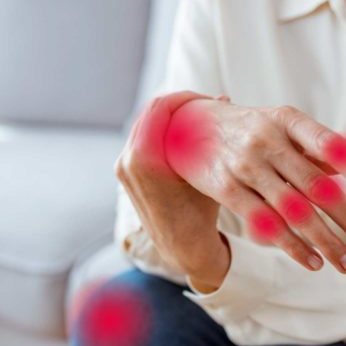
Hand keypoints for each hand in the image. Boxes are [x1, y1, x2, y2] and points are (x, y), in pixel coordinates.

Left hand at [116, 92, 229, 290]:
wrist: (183, 247)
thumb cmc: (200, 213)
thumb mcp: (210, 173)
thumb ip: (210, 135)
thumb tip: (223, 99)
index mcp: (143, 159)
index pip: (159, 107)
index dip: (184, 98)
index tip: (207, 100)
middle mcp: (126, 160)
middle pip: (150, 114)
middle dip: (178, 106)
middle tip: (204, 106)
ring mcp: (122, 167)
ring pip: (145, 125)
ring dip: (170, 118)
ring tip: (196, 119)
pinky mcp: (124, 172)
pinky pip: (141, 140)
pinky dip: (161, 133)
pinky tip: (183, 135)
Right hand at [165, 99, 345, 273]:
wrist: (185, 127)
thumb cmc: (248, 129)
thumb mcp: (281, 126)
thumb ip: (316, 147)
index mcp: (289, 120)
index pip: (332, 146)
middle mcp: (268, 140)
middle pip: (318, 187)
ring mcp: (244, 165)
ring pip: (294, 211)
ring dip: (326, 241)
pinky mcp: (225, 188)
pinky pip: (264, 223)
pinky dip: (292, 245)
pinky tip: (313, 262)